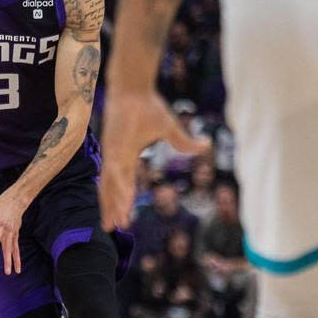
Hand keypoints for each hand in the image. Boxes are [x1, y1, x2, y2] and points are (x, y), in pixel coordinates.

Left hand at [99, 90, 209, 231]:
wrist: (133, 89)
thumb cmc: (148, 106)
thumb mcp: (169, 129)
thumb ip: (184, 143)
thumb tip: (206, 145)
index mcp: (126, 155)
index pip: (124, 183)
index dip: (123, 199)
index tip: (124, 216)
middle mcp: (116, 158)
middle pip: (112, 189)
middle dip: (112, 208)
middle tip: (113, 228)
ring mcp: (112, 154)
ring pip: (111, 185)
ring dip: (113, 205)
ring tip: (115, 224)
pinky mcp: (112, 147)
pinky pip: (114, 173)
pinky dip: (117, 189)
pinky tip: (119, 203)